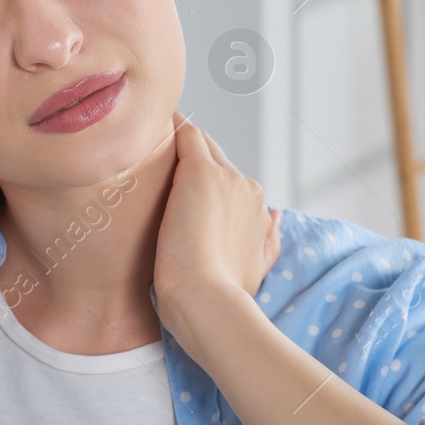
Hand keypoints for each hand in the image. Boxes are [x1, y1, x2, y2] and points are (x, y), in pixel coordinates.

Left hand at [153, 112, 282, 321]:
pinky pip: (187, 135)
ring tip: (148, 135)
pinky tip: (152, 123)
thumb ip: (267, 240)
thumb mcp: (256, 269)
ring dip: (180, 141)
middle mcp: (248, 188)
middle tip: (159, 152)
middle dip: (193, 154)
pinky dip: (172, 127)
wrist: (207, 300)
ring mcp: (226, 178)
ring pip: (201, 144)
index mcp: (259, 209)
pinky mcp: (199, 173)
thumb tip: (276, 215)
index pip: (231, 179)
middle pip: (217, 157)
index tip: (183, 181)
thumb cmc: (222, 295)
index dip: (208, 177)